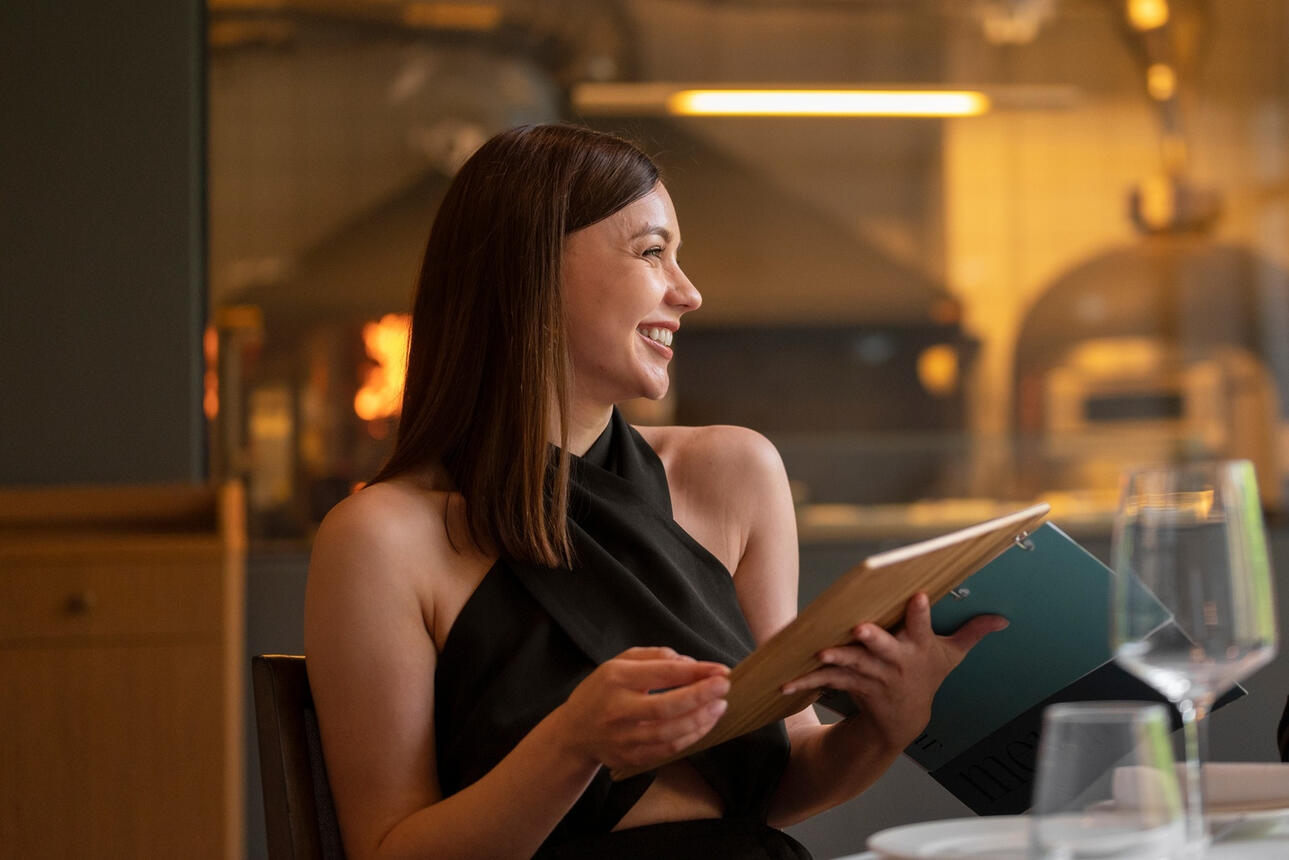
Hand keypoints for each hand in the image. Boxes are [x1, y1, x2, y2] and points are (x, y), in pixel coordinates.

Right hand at [554, 646, 730, 771]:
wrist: (574, 732)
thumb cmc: (602, 690)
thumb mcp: (619, 662)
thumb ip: (654, 656)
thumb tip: (689, 663)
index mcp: (615, 678)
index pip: (663, 674)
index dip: (696, 672)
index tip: (721, 670)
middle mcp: (618, 709)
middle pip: (667, 706)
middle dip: (701, 696)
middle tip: (725, 687)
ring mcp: (623, 737)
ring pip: (670, 732)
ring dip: (701, 720)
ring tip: (720, 706)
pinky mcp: (630, 757)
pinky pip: (668, 750)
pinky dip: (691, 737)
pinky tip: (705, 724)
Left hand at [781, 593, 1006, 749]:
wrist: (902, 722)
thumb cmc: (925, 677)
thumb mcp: (951, 657)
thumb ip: (972, 633)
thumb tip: (1002, 618)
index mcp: (918, 649)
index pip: (923, 627)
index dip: (921, 614)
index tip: (918, 597)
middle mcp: (896, 663)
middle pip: (885, 649)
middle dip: (874, 639)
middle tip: (860, 629)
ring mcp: (873, 677)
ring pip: (854, 665)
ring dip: (838, 660)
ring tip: (822, 653)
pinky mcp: (852, 686)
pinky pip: (828, 681)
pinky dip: (808, 681)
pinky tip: (788, 681)